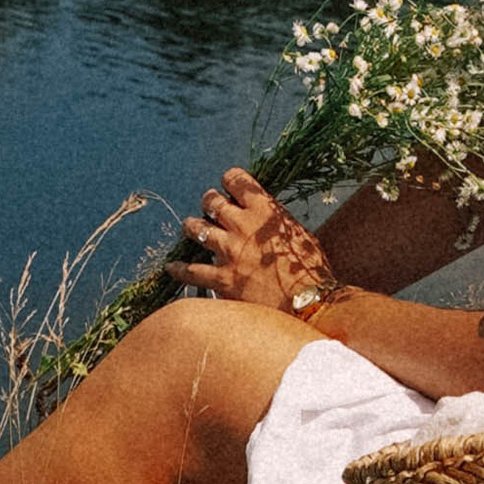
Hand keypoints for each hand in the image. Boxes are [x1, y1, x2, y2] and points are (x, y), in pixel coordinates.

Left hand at [171, 169, 337, 313]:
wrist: (309, 303)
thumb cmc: (311, 268)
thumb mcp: (299, 231)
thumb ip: (275, 220)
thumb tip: (264, 216)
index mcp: (265, 209)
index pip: (236, 180)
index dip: (230, 180)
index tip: (229, 186)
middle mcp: (242, 225)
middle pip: (212, 202)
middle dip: (209, 201)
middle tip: (210, 206)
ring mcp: (229, 251)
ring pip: (196, 228)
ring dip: (192, 226)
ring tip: (190, 227)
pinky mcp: (222, 278)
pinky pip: (191, 270)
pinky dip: (179, 268)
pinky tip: (172, 267)